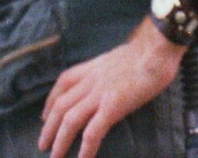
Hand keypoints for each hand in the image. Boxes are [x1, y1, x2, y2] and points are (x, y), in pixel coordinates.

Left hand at [38, 17, 185, 157]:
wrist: (156, 50)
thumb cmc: (146, 53)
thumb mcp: (118, 58)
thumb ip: (108, 70)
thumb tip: (111, 80)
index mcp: (93, 67)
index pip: (64, 82)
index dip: (51, 100)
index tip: (45, 115)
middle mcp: (91, 80)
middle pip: (62, 104)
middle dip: (48, 126)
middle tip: (42, 144)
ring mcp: (100, 93)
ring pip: (71, 119)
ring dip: (60, 140)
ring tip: (55, 157)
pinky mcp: (113, 106)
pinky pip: (93, 130)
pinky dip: (86, 147)